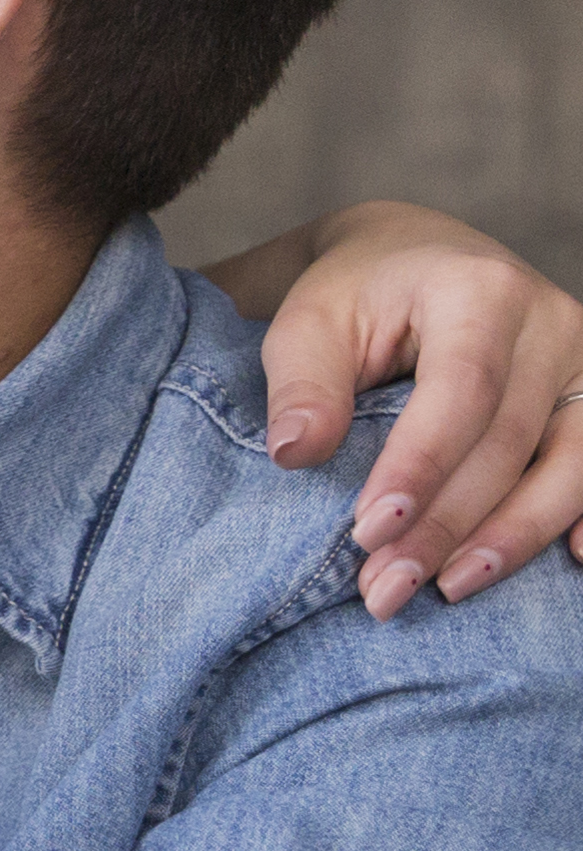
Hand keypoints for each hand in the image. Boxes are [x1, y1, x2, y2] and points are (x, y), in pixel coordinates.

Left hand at [216, 201, 582, 614]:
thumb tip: (296, 454)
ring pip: (571, 464)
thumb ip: (302, 383)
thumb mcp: (309, 323)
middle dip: (448, 524)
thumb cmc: (355, 298)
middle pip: (510, 440)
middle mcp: (550, 323)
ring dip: (513, 538)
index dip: (421, 466)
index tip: (369, 531)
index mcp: (478, 290)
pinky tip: (572, 563)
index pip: (461, 391)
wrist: (417, 261)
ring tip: (449, 588)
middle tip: (386, 588)